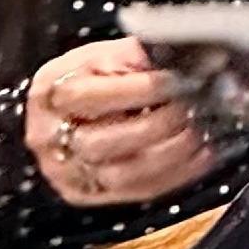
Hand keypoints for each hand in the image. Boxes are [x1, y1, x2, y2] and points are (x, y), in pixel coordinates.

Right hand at [25, 39, 212, 211]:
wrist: (65, 111)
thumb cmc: (89, 77)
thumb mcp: (103, 54)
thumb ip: (135, 56)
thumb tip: (181, 61)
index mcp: (49, 93)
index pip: (90, 96)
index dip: (138, 90)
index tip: (175, 81)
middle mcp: (48, 137)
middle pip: (103, 142)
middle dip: (158, 125)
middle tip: (192, 108)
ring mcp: (64, 171)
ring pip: (122, 174)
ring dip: (171, 154)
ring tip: (200, 133)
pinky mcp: (86, 193)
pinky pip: (136, 191)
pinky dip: (176, 174)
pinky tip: (200, 155)